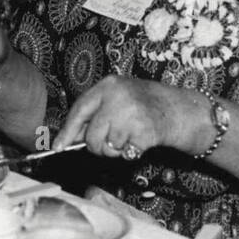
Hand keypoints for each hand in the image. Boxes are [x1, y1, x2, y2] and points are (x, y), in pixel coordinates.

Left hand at [53, 76, 189, 159]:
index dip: (68, 130)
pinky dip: (130, 152)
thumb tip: (70, 138)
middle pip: (91, 134)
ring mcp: (131, 114)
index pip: (80, 109)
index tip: (58, 146)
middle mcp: (118, 97)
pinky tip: (140, 140)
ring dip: (116, 149)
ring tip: (130, 136)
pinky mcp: (143, 132)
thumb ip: (95, 114)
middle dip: (98, 145)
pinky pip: (124, 153)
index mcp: (109, 85)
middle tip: (113, 141)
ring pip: (106, 147)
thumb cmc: (146, 106)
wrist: (180, 110)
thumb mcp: (118, 99)